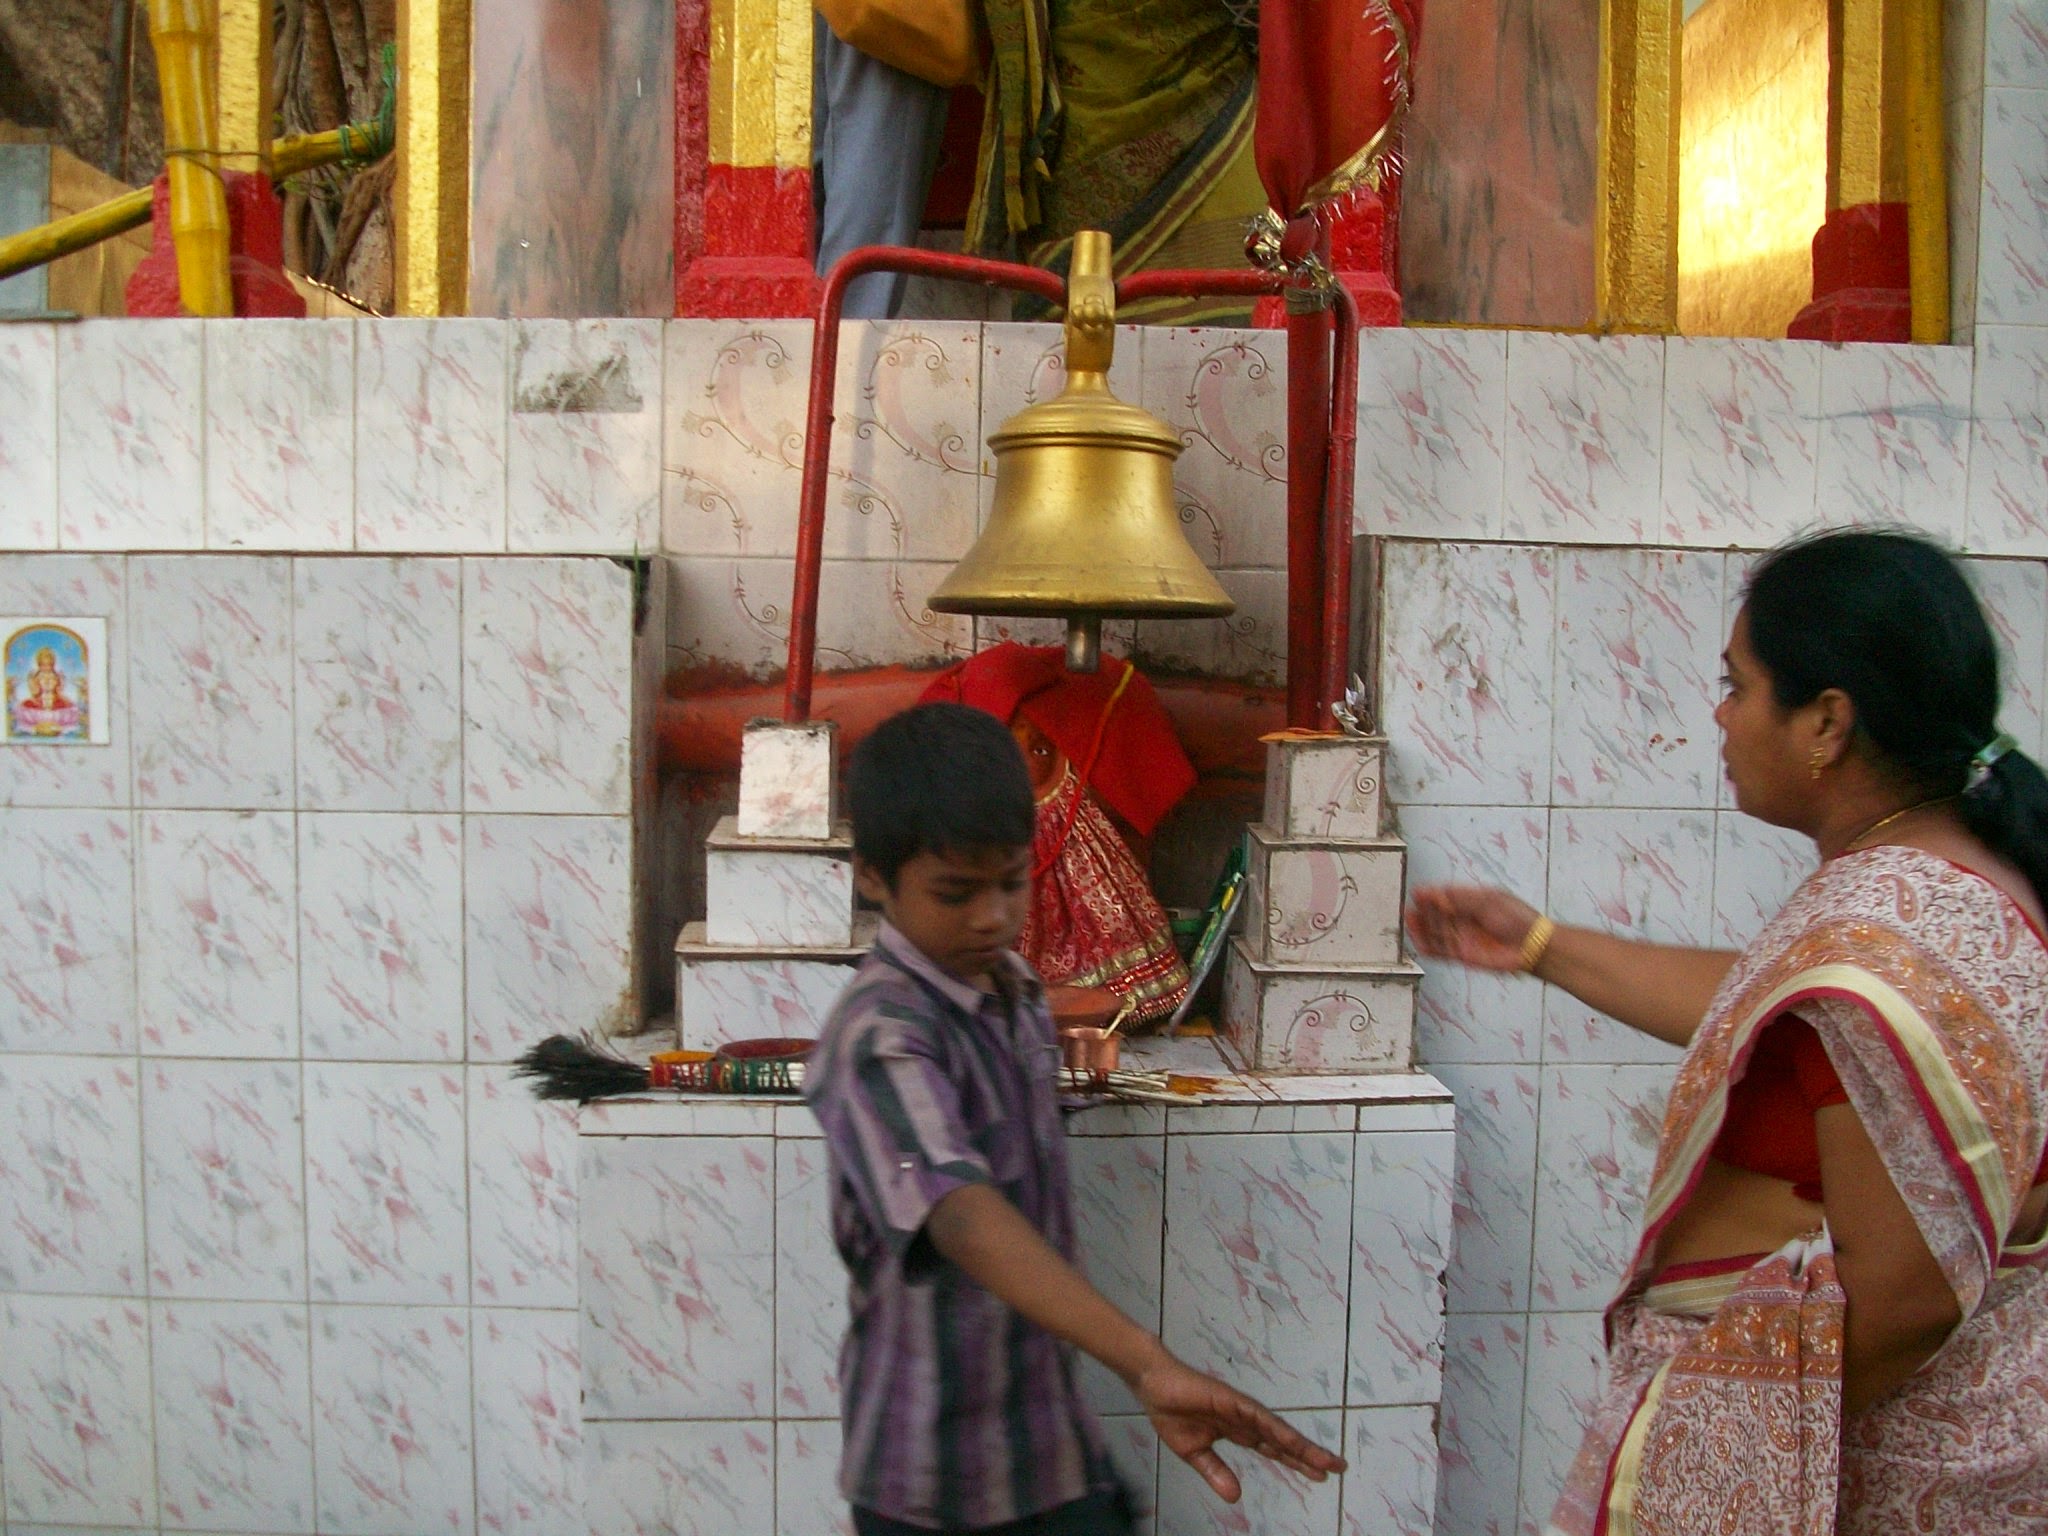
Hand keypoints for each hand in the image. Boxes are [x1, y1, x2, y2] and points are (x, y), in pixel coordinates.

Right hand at [1130, 1355, 1345, 1502]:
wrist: (1153, 1386)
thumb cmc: (1171, 1413)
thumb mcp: (1194, 1454)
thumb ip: (1216, 1472)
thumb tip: (1236, 1496)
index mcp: (1238, 1432)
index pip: (1274, 1450)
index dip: (1296, 1462)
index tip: (1321, 1475)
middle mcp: (1246, 1421)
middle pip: (1284, 1442)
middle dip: (1310, 1456)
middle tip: (1339, 1468)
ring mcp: (1241, 1410)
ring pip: (1278, 1432)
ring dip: (1302, 1446)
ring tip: (1327, 1461)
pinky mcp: (1232, 1401)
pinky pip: (1259, 1418)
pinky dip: (1276, 1431)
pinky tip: (1292, 1441)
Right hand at [1405, 884, 1542, 973]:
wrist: (1532, 945)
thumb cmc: (1516, 918)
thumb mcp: (1489, 900)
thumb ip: (1461, 899)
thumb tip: (1437, 896)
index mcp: (1470, 902)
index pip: (1444, 897)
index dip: (1430, 895)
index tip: (1419, 893)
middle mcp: (1463, 919)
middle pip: (1435, 914)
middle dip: (1423, 910)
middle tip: (1413, 907)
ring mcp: (1462, 937)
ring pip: (1434, 932)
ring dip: (1421, 927)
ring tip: (1409, 920)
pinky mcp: (1462, 955)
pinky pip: (1439, 951)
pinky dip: (1427, 946)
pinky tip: (1417, 940)